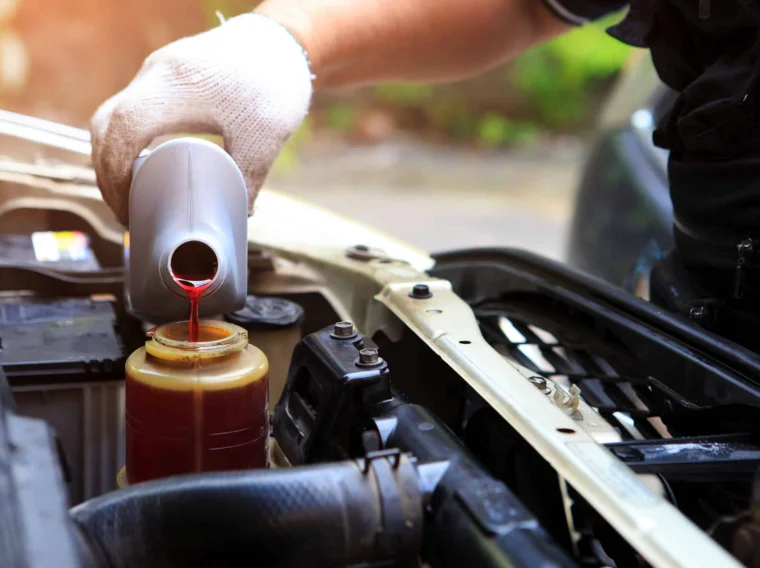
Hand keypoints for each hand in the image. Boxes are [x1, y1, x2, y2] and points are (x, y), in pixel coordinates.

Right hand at [90, 14, 311, 225]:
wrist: (283, 38)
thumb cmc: (274, 83)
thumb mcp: (265, 138)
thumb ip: (249, 179)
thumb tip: (239, 215)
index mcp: (173, 88)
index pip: (123, 131)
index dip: (116, 175)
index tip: (128, 210)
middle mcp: (155, 75)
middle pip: (105, 125)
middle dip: (106, 172)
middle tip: (126, 211)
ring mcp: (157, 71)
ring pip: (113, 114)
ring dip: (113, 155)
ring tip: (132, 195)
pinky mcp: (165, 74)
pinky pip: (130, 107)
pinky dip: (127, 139)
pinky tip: (145, 165)